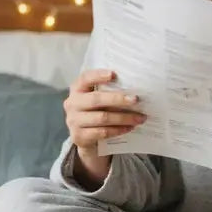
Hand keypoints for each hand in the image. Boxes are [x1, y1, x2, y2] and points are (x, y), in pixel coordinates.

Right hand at [65, 69, 145, 185]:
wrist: (83, 137)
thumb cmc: (93, 112)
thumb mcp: (95, 99)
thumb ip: (106, 91)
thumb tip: (133, 89)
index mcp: (76, 90)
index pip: (85, 78)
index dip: (98, 75)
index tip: (114, 74)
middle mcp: (72, 104)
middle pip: (96, 99)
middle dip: (118, 99)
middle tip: (136, 99)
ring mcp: (74, 121)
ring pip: (102, 118)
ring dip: (123, 118)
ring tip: (139, 118)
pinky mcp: (79, 136)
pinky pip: (102, 132)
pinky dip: (118, 130)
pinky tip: (129, 128)